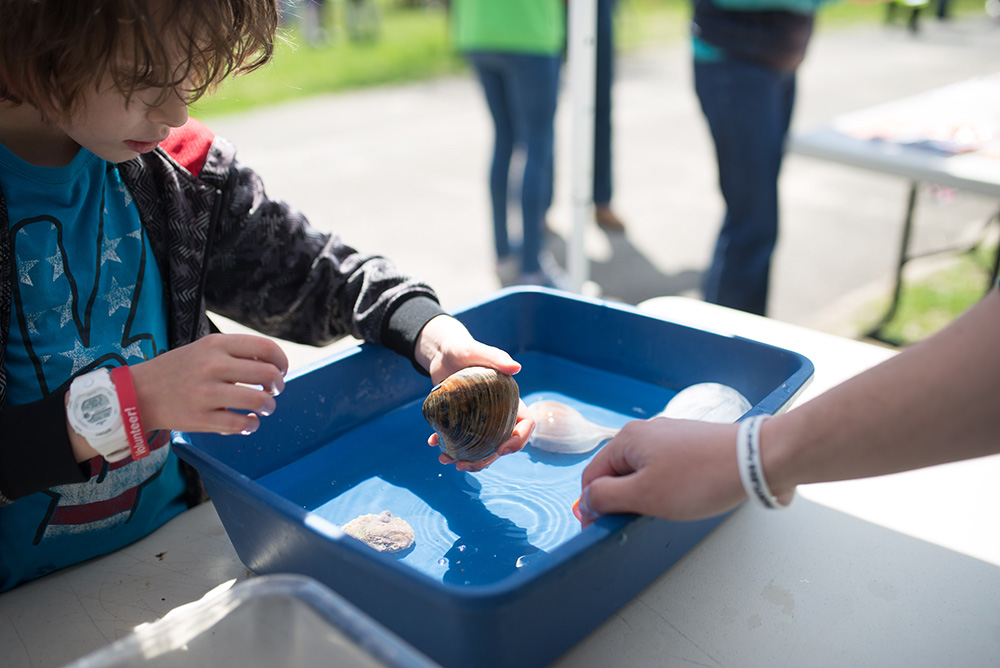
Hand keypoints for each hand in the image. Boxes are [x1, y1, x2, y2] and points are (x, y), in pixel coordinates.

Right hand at [130, 333, 287, 436]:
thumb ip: (236, 352)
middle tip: (273, 390)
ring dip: (269, 406)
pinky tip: (248, 422)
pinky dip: (252, 424)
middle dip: (278, 385)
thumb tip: (274, 362)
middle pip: (268, 374)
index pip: (265, 347)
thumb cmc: (178, 370)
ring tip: (265, 408)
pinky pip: (241, 424)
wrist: (137, 393)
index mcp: (215, 344)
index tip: (281, 370)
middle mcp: (212, 366)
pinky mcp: (200, 418)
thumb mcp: (204, 348)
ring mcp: (206, 393)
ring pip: (259, 400)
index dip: (281, 361)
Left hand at [416, 315, 533, 470]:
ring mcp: (480, 419)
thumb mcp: (475, 350)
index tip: (502, 449)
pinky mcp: (462, 421)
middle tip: (463, 465)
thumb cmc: (462, 348)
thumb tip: (516, 368)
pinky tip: (432, 443)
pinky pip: (459, 439)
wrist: (442, 353)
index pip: (525, 423)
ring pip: (480, 447)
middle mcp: (498, 412)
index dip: (519, 440)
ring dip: (465, 459)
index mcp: (509, 399)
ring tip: (444, 460)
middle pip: (500, 443)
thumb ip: (495, 357)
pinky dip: (447, 445)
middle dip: (486, 460)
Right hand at [574, 418, 746, 526]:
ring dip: (645, 494)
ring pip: (642, 471)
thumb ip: (606, 497)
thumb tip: (586, 501)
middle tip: (637, 521)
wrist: (755, 460)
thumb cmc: (701, 478)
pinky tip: (684, 497)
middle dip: (621, 499)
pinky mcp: (691, 444)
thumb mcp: (643, 495)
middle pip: (617, 471)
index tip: (600, 529)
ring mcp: (670, 436)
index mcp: (627, 439)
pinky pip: (665, 467)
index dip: (591, 506)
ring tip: (665, 510)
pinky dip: (666, 486)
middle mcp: (646, 431)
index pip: (592, 475)